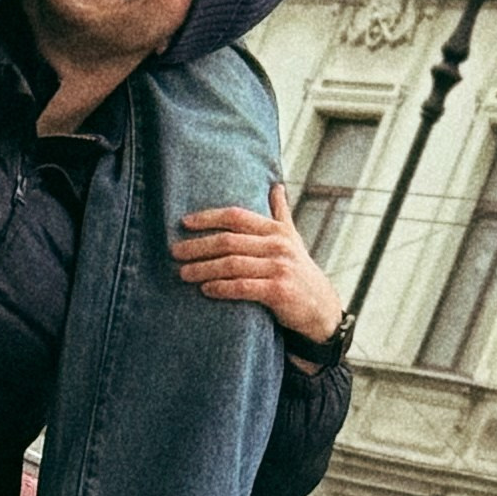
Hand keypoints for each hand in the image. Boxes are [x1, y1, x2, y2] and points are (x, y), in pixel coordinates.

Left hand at [174, 183, 344, 348]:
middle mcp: (278, 245)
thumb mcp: (293, 239)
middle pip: (229, 240)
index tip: (184, 223)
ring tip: (184, 273)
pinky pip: (243, 287)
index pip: (236, 217)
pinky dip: (222, 287)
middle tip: (175, 252)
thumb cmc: (300, 271)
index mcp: (277, 230)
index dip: (208, 217)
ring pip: (232, 264)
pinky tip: (206, 290)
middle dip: (198, 246)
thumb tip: (276, 186)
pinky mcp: (279, 291)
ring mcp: (279, 268)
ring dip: (204, 268)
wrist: (321, 309)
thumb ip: (281, 213)